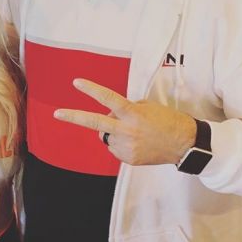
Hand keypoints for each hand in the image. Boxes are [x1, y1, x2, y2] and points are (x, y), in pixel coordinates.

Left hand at [53, 78, 195, 165]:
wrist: (185, 144)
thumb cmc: (167, 120)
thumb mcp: (147, 106)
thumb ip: (125, 109)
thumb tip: (108, 117)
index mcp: (133, 114)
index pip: (109, 99)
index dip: (92, 90)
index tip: (77, 83)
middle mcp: (127, 130)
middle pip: (95, 123)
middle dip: (73, 117)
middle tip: (57, 113)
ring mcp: (126, 147)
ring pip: (106, 136)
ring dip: (112, 131)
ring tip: (133, 132)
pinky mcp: (128, 159)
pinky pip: (115, 148)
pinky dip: (121, 143)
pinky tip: (137, 142)